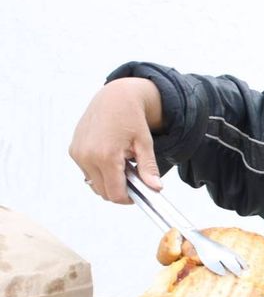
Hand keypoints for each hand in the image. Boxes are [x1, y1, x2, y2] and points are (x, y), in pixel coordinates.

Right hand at [69, 77, 163, 202]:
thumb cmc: (131, 118)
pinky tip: (110, 157)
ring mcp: (78, 154)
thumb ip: (148, 168)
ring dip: (108, 180)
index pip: (115, 193)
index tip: (138, 193)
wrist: (114, 97)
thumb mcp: (144, 143)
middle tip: (132, 175)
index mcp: (106, 156)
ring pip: (93, 183)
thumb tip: (156, 188)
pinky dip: (99, 171)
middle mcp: (87, 156)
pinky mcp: (73, 150)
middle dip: (119, 189)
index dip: (128, 198)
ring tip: (122, 163)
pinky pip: (87, 172)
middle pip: (103, 192)